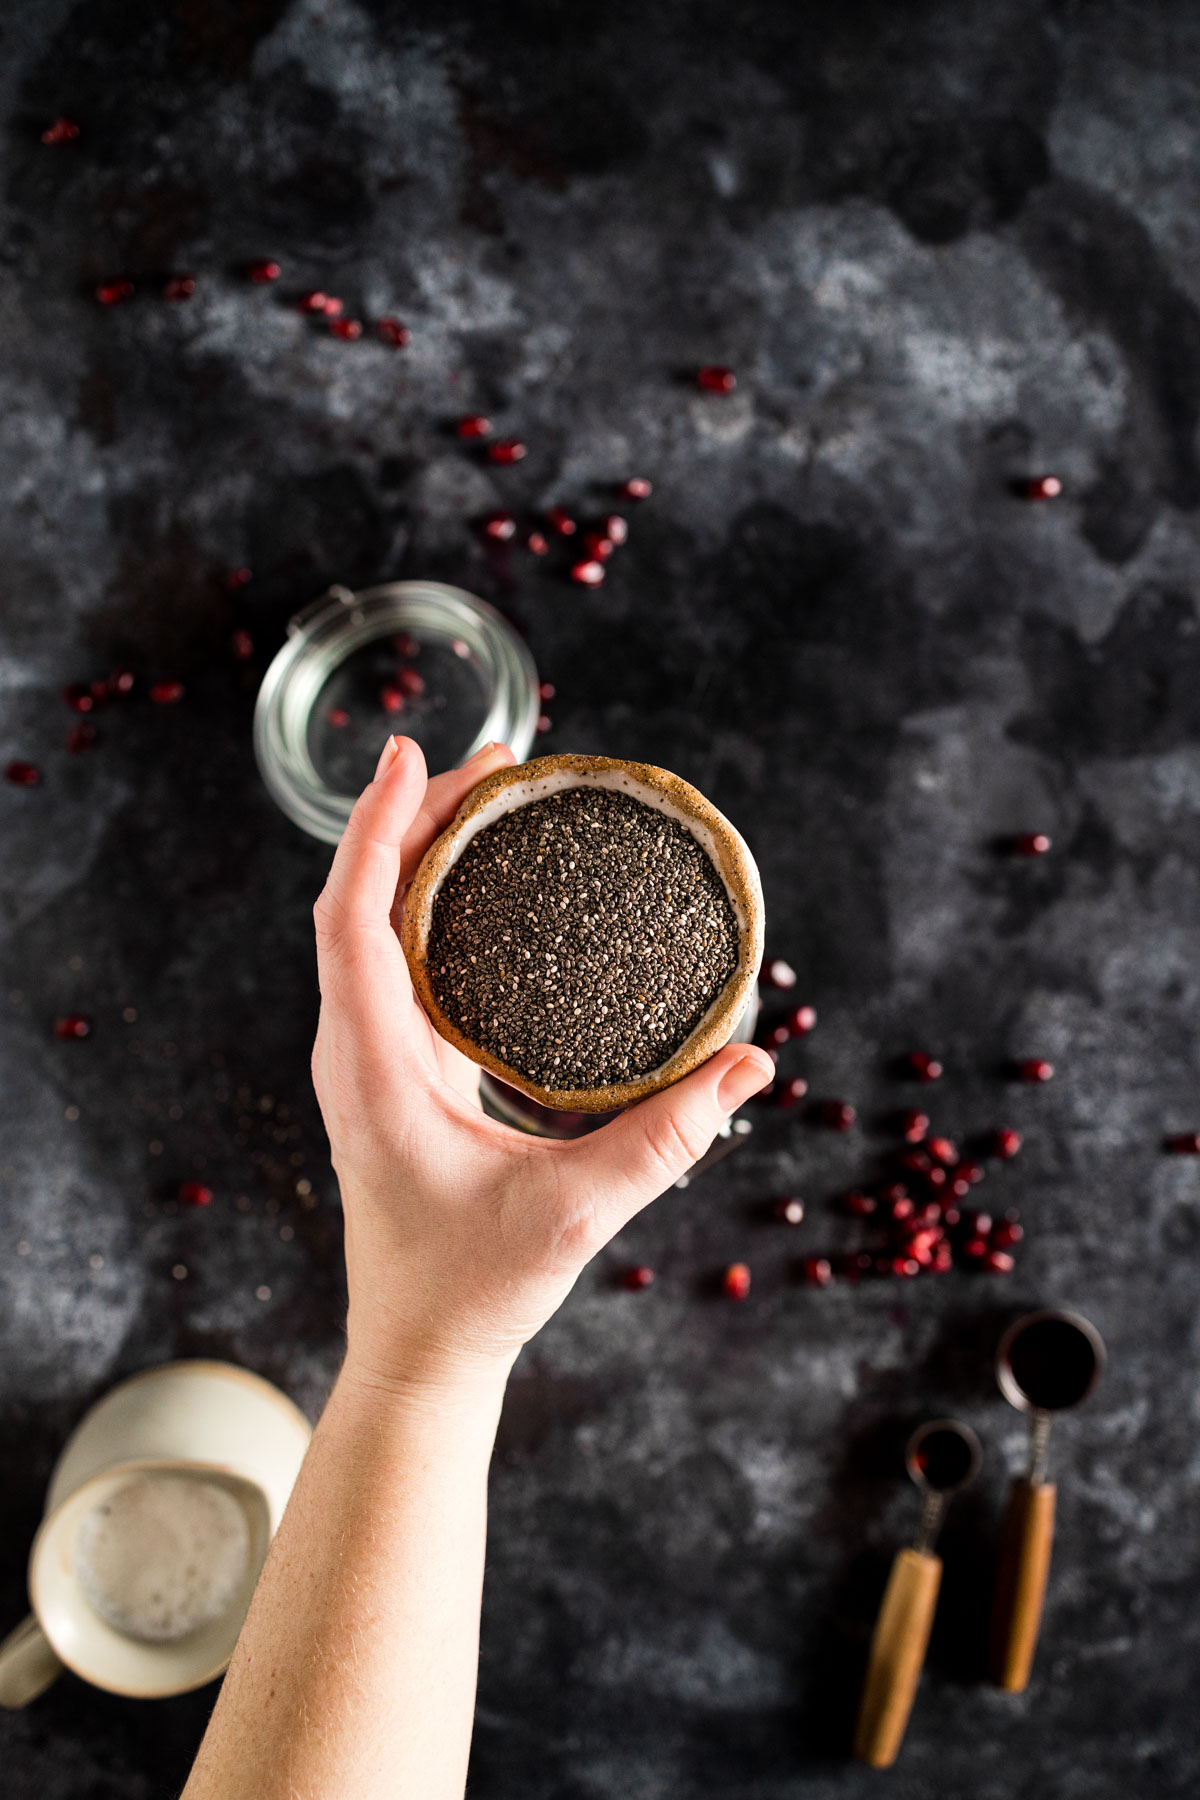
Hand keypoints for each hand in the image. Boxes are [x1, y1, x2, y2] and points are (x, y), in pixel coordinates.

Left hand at [312, 735, 773, 1391]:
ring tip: (488, 796)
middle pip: (360, 900)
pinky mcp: (395, 1071)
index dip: (378, 828)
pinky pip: (393, 960)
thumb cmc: (474, 1290)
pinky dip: (427, 903)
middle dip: (415, 816)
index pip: (350, 918)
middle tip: (497, 760)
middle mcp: (355, 1050)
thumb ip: (666, 1138)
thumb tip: (750, 1065)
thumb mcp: (578, 1213)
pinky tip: (479, 884)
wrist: (422, 1352)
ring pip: (371, 926)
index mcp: (371, 1067)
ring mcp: (369, 1059)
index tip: (414, 757)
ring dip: (418, 853)